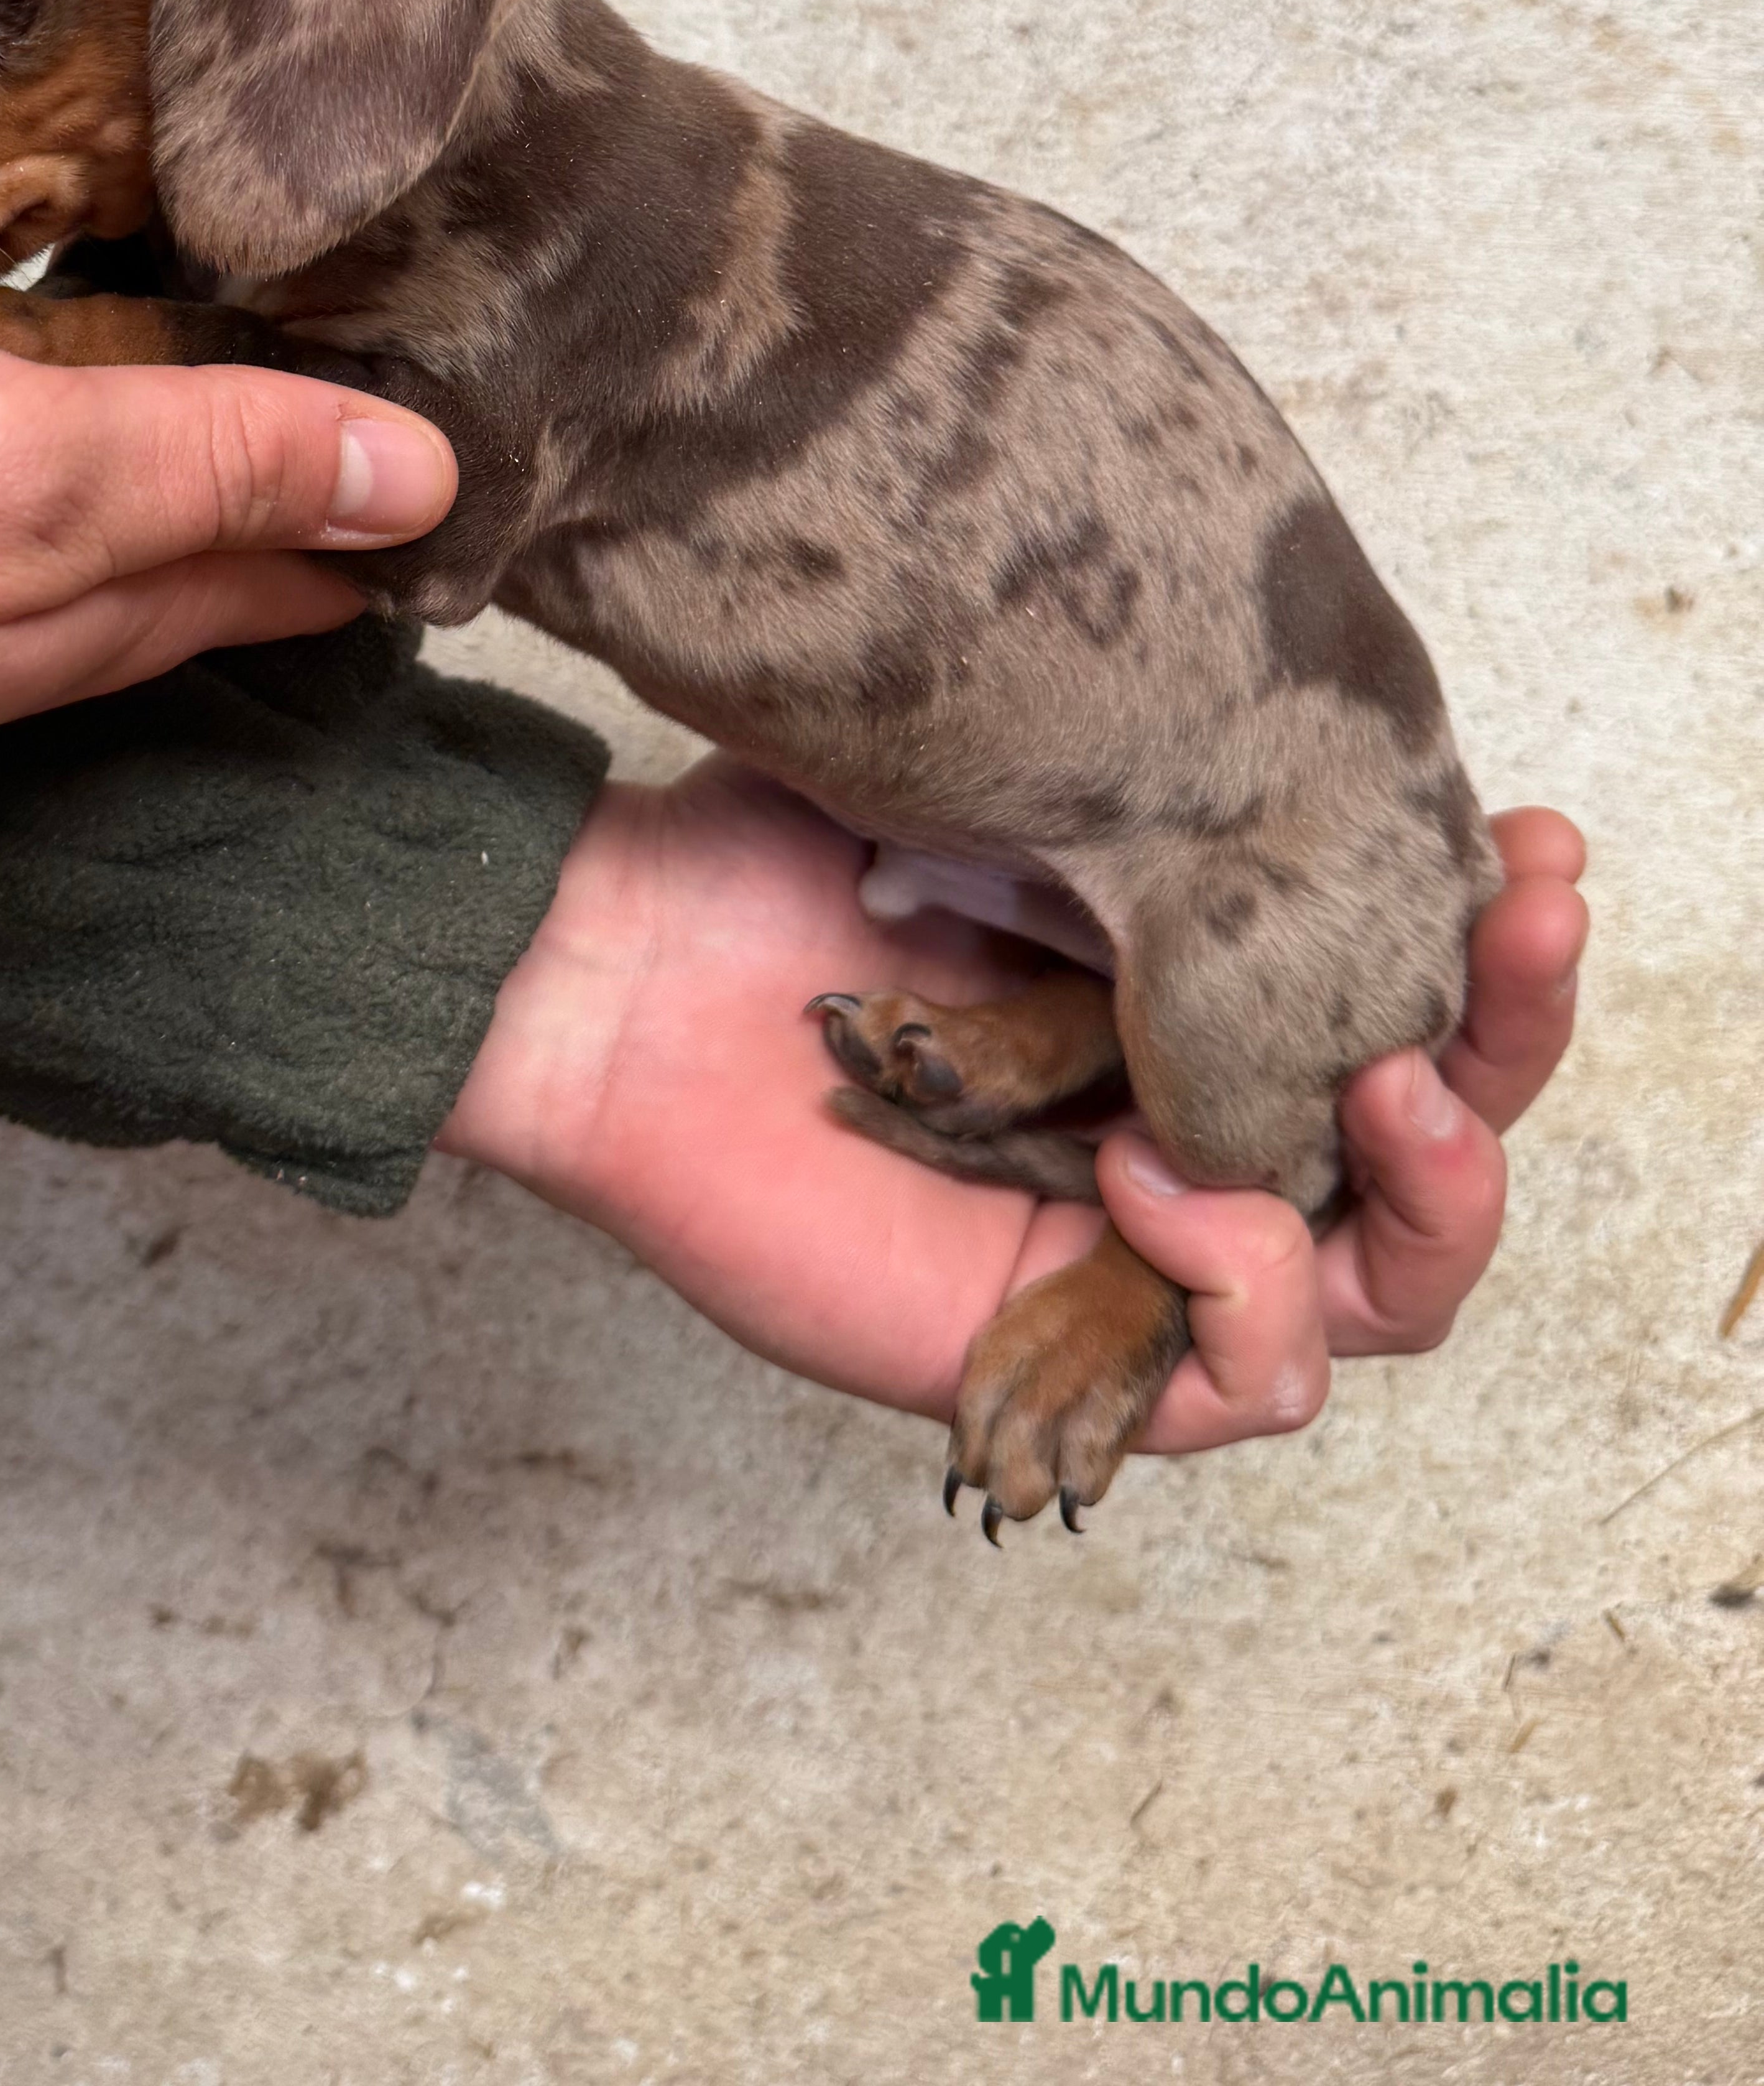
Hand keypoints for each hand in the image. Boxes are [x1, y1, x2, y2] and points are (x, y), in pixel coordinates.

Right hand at [0, 304, 455, 942]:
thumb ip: (200, 465)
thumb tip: (426, 484)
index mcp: (73, 607)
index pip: (291, 568)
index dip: (398, 510)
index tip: (502, 443)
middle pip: (189, 553)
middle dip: (305, 479)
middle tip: (401, 390)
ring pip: (66, 520)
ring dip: (163, 449)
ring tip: (244, 360)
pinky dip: (14, 428)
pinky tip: (7, 378)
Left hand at [438, 761, 1585, 1464]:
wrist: (614, 971)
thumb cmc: (777, 869)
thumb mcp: (1006, 788)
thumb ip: (1156, 803)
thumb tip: (1337, 773)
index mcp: (1195, 1005)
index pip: (1409, 1002)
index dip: (1498, 938)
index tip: (1535, 839)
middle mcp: (1193, 1129)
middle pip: (1432, 1149)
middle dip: (1507, 1043)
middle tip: (1519, 932)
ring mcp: (1140, 1251)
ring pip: (1387, 1285)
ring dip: (1433, 1187)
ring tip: (1392, 1085)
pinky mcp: (1072, 1353)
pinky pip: (1258, 1378)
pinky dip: (1252, 1277)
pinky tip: (1166, 1173)